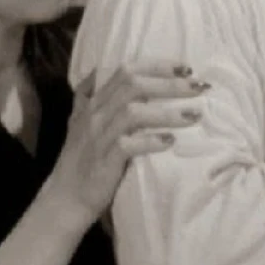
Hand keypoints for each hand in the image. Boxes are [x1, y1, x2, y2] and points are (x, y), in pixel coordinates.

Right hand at [51, 60, 207, 219]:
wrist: (66, 199)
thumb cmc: (84, 160)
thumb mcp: (84, 122)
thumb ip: (99, 98)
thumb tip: (122, 76)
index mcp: (93, 102)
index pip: (125, 70)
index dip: (156, 66)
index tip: (186, 68)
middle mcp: (94, 114)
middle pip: (133, 86)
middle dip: (169, 84)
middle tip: (199, 87)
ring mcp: (97, 136)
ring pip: (133, 113)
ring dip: (167, 112)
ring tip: (194, 115)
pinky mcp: (103, 161)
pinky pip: (128, 145)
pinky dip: (151, 141)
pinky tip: (171, 141)